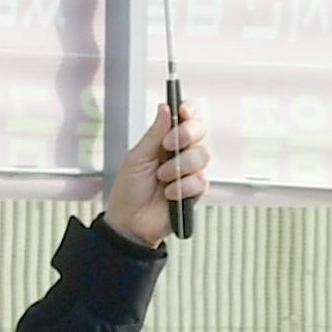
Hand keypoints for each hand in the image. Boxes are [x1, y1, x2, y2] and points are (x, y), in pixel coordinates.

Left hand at [103, 99, 211, 247]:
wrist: (130, 223)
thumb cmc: (129, 192)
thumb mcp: (137, 158)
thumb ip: (154, 133)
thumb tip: (165, 107)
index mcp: (165, 141)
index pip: (185, 118)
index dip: (188, 111)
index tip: (182, 110)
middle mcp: (181, 153)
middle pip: (199, 131)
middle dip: (186, 135)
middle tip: (168, 146)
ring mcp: (189, 172)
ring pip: (202, 155)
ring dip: (180, 166)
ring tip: (162, 178)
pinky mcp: (196, 192)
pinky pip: (201, 181)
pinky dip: (183, 187)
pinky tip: (170, 194)